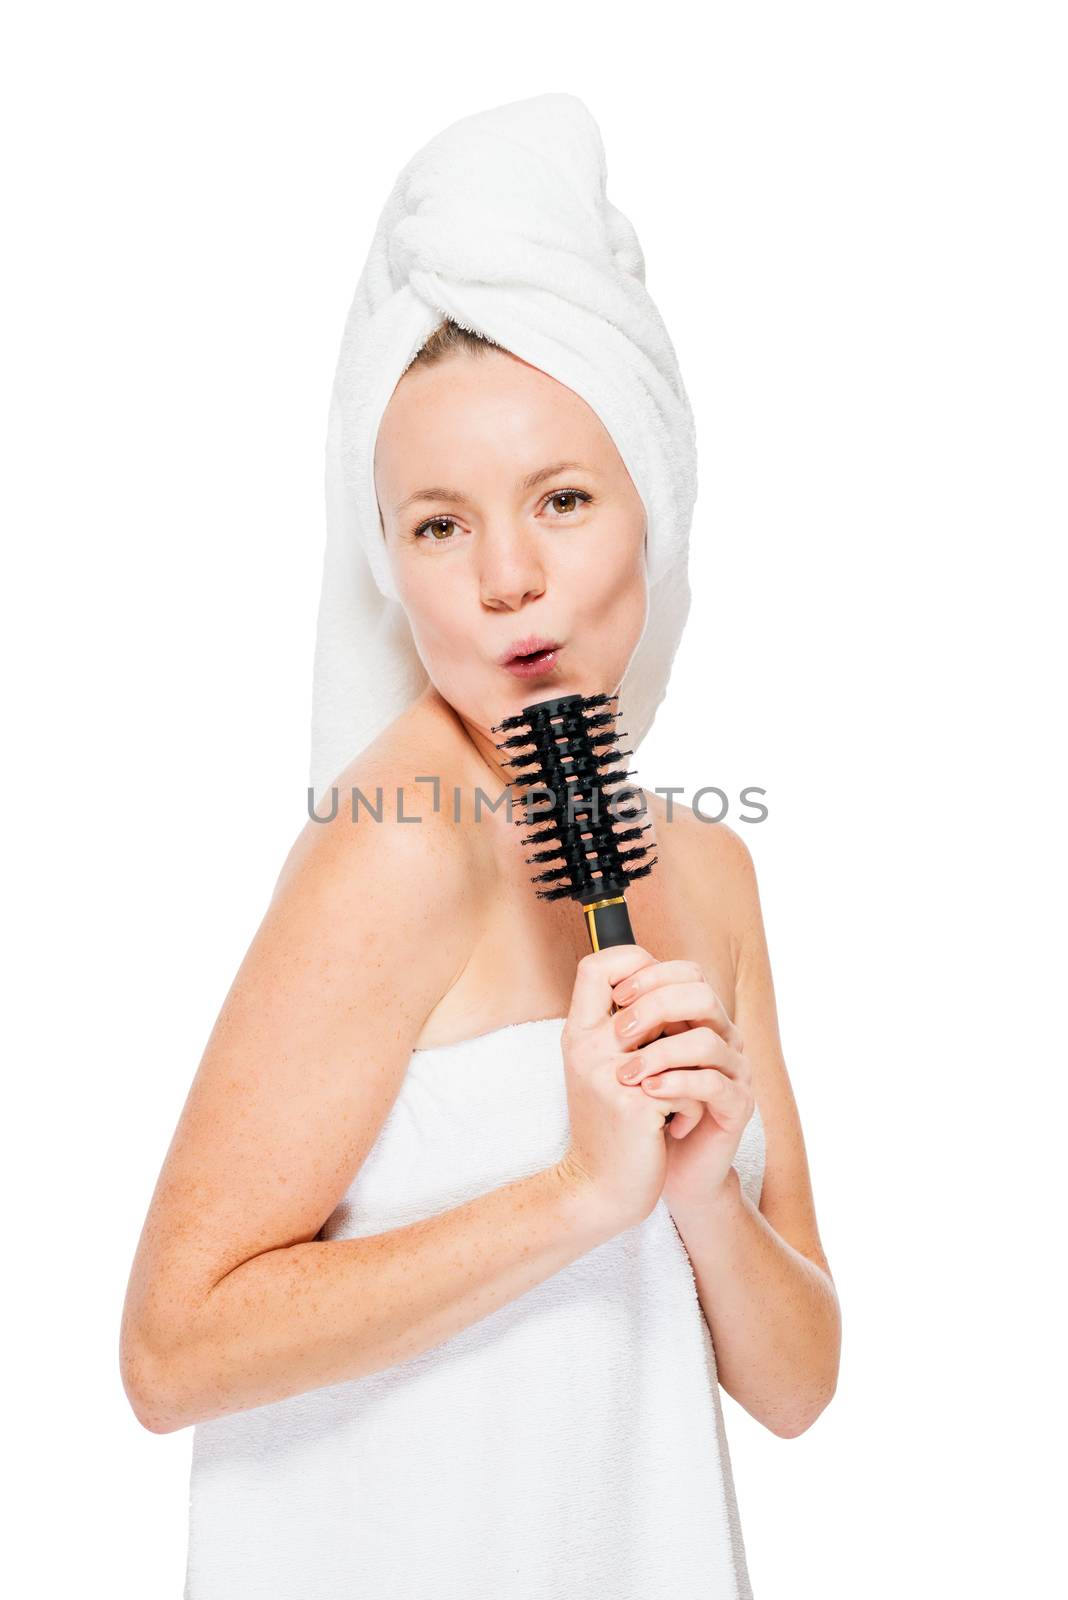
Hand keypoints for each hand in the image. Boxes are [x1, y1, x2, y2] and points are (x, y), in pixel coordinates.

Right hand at [556, 946, 683, 1234]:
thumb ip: (621, 1029)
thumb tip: (664, 986)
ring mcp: (609, 1076)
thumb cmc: (610, 1125)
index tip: (657, 995)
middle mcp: (587, 1048)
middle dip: (680, 1021)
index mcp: (577, 1034)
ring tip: (683, 1092)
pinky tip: (677, 1127)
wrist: (599, 1189)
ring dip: (691, 1067)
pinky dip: (693, 1108)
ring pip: (677, 1041)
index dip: (633, 965)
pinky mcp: (635, 1107)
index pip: (595, 966)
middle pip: (644, 995)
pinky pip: (688, 1086)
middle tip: (686, 1051)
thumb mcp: (602, 1069)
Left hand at [609, 959, 753, 1218]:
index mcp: (696, 1019)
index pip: (685, 973)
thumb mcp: (620, 1057)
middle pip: (700, 995)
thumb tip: (603, 973)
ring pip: (706, 1041)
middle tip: (619, 1034)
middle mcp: (721, 1037)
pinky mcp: (737, 1106)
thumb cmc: (634, 1108)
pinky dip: (677, 1085)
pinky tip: (648, 1093)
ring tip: (626, 1076)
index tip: (614, 998)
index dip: (650, 976)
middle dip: (655, 1006)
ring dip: (660, 1053)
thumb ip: (620, 1016)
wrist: (645, 1171)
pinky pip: (713, 1084)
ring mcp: (733, 1071)